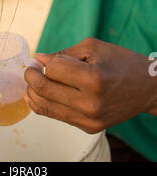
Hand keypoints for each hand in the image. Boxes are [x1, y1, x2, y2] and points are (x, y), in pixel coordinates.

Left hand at [24, 37, 156, 133]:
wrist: (147, 89)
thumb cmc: (121, 62)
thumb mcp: (93, 48)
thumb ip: (64, 54)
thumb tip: (39, 59)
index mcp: (93, 79)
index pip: (53, 70)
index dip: (43, 61)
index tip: (39, 58)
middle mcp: (90, 103)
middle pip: (44, 90)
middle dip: (31, 76)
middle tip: (30, 69)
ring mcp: (89, 119)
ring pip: (45, 107)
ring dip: (33, 92)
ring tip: (33, 81)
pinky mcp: (88, 128)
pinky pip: (56, 116)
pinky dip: (44, 104)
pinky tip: (40, 94)